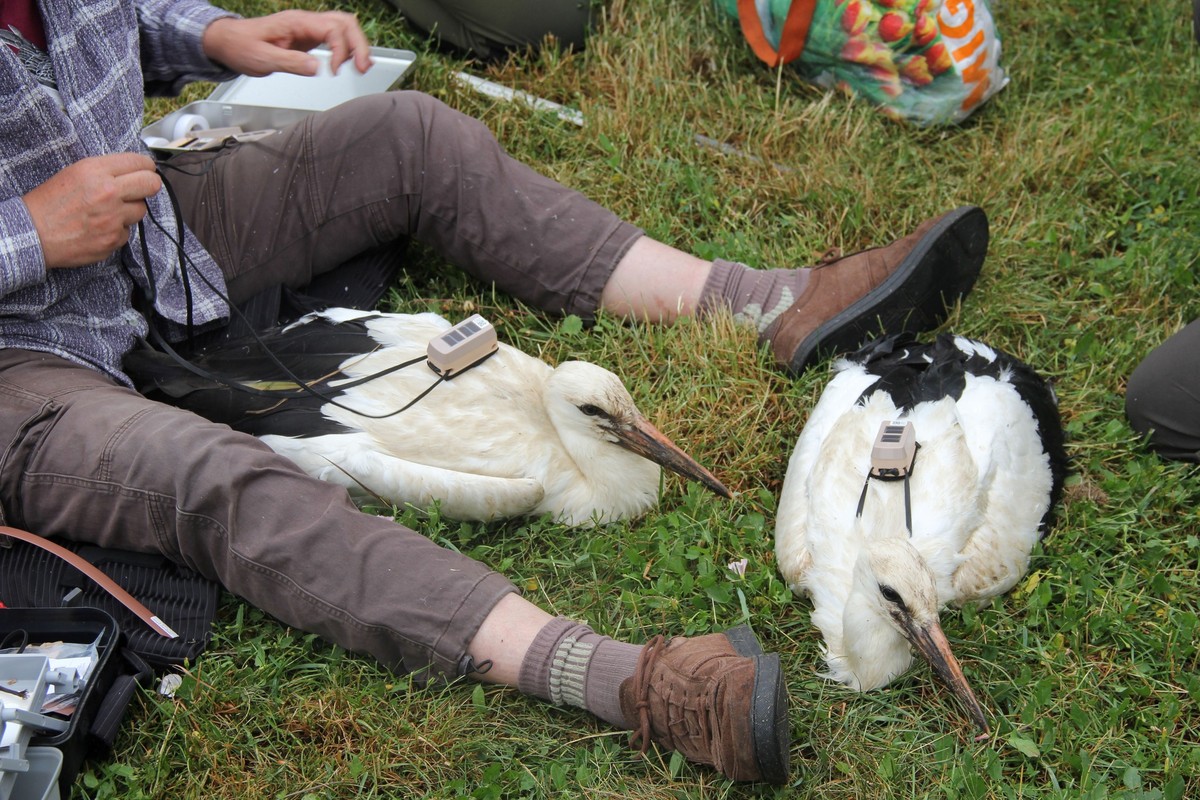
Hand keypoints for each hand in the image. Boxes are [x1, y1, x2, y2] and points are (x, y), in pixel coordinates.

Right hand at [22, 154, 161, 268]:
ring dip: (129, 210)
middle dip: (148, 185)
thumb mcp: (75, 173)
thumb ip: (106, 171)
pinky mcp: (113, 239)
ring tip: (107, 211)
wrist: (34, 233)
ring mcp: (113, 218)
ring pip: (141, 210)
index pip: (140, 163)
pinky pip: (127, 232)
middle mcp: (108, 192)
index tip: (145, 171)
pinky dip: (117, 230)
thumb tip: (135, 172)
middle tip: (139, 189)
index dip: (146, 167)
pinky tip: (99, 228)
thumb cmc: (50, 202)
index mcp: (96, 171)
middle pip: (152, 184)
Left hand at [202, 11, 372, 77]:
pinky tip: (351, 62)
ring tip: (362, 67)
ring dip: (357, 45)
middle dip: (359, 45)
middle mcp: (306, 21)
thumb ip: (291, 63)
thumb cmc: (242, 47)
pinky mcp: (310, 37)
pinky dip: (349, 48)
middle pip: (345, 23)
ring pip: (345, 27)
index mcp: (296, 22)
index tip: (334, 71)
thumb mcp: (262, 59)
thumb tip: (317, 68)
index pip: (332, 28)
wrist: (230, 41)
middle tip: (363, 68)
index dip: (340, 50)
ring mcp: (310, 28)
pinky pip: (337, 36)